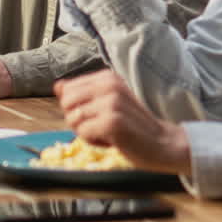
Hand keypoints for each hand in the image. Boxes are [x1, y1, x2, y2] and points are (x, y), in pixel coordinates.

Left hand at [54, 69, 189, 174]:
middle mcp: (109, 85)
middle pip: (66, 103)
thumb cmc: (134, 125)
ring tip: (109, 133)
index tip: (99, 114)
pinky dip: (94, 141)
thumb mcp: (108, 103)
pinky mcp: (112, 122)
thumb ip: (82, 93)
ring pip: (73, 120)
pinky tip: (113, 140)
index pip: (67, 90)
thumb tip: (57, 86)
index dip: (77, 108)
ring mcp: (111, 103)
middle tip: (101, 125)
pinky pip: (83, 133)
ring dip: (87, 133)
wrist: (164, 143)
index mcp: (107, 77)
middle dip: (77, 120)